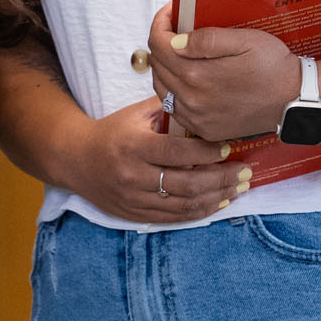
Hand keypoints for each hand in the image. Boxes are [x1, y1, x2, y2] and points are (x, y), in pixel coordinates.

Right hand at [62, 93, 243, 223]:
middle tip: (245, 172)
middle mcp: (133, 175)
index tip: (229, 147)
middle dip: (221, 179)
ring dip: (217, 198)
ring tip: (239, 188)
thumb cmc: (112, 132)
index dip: (205, 152)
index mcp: (133, 146)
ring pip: (183, 205)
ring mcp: (133, 198)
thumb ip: (168, 108)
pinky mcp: (135, 214)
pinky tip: (219, 203)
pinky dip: (200, 212)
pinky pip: (174, 217)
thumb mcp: (135, 114)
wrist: (75, 159)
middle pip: (185, 183)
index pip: (176, 152)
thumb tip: (204, 102)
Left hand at [148, 6, 303, 145]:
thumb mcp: (245, 41)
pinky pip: (174, 108)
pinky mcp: (204, 129)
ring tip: (178, 53)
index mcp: (198, 75)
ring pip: (161, 88)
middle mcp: (191, 99)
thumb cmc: (274, 68)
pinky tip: (187, 79)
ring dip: (164, 67)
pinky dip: (173, 90)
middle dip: (161, 42)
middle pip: (157, 65)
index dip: (160, 22)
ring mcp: (196, 117)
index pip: (158, 44)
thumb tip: (174, 41)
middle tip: (176, 29)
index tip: (172, 12)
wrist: (295, 101)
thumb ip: (206, 39)